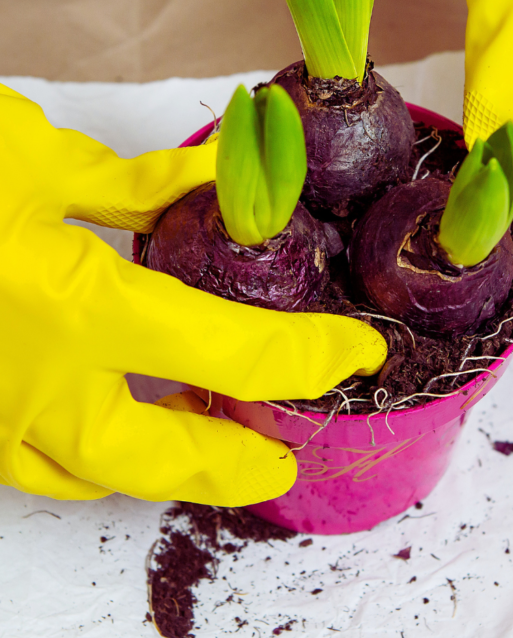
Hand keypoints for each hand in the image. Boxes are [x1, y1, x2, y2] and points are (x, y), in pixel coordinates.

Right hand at [0, 85, 385, 504]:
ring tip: (202, 452)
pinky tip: (105, 434)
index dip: (308, 357)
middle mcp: (26, 382)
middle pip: (155, 461)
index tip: (355, 353)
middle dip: (229, 468)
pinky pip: (25, 461)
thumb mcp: (32, 158)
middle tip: (279, 466)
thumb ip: (132, 186)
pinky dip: (77, 458)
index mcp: (66, 306)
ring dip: (155, 472)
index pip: (230, 350)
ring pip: (82, 479)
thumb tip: (210, 183)